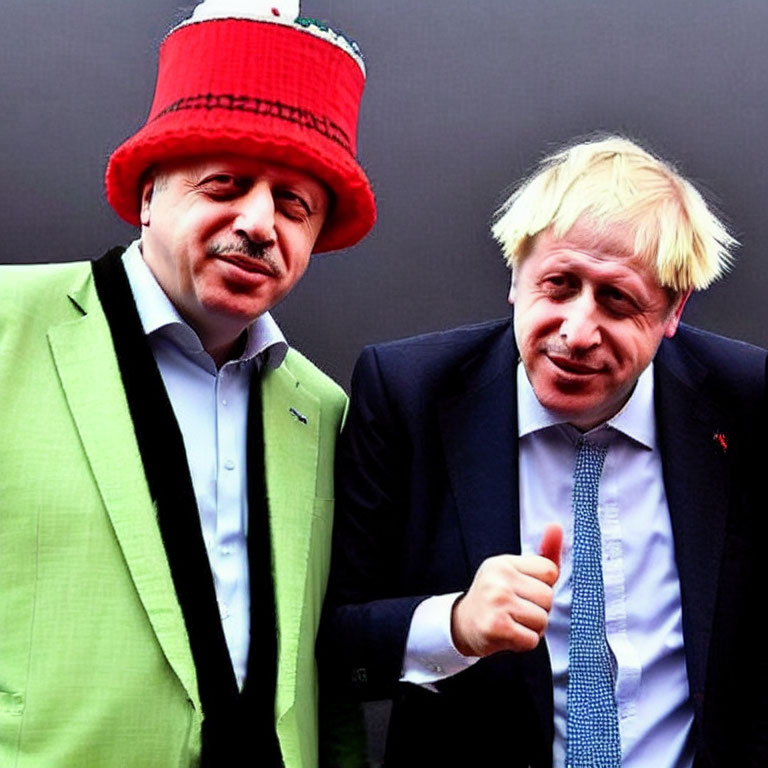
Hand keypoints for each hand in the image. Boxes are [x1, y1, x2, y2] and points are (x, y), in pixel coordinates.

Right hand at [450, 523, 562, 656]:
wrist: (462, 624)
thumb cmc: (495, 596)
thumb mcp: (515, 571)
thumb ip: (543, 554)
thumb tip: (557, 526)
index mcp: (504, 563)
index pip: (550, 571)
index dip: (544, 585)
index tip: (526, 589)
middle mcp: (499, 579)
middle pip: (548, 597)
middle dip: (539, 609)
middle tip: (518, 609)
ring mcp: (496, 602)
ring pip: (542, 620)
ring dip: (533, 628)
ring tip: (514, 622)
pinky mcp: (496, 627)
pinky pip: (532, 639)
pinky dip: (524, 642)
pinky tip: (509, 634)